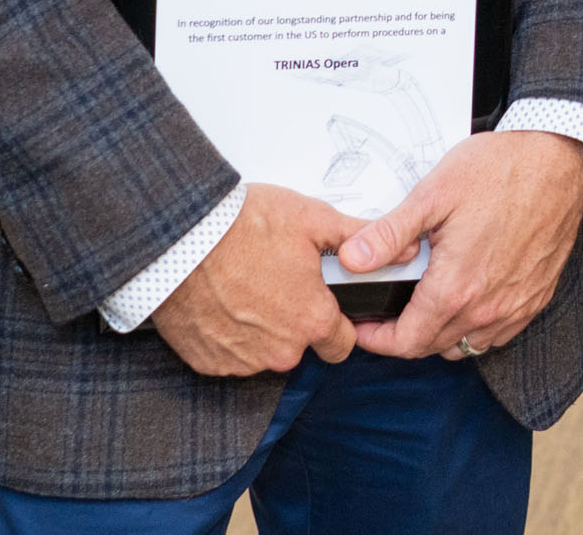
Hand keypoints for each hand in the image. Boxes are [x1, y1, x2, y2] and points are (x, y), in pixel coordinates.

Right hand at [152, 183, 363, 376]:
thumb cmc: (242, 227)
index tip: (326, 303)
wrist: (180, 239)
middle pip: (301, 346)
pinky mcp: (208, 363)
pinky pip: (230, 355)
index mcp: (311, 320)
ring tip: (248, 283)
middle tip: (280, 280)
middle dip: (296, 319)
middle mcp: (279, 351)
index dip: (338, 323)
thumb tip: (402, 245)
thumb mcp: (313, 219)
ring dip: (262, 328)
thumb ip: (358, 238)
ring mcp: (241, 362)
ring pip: (265, 352)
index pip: (342, 345)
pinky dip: (230, 334)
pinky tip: (224, 300)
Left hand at [341, 130, 582, 359]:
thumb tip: (351, 259)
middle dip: (404, 334)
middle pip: (432, 346)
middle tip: (388, 308)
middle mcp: (488, 308)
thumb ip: (391, 233)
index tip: (364, 326)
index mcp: (456, 288)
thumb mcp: (435, 193)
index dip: (378, 339)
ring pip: (465, 344)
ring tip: (425, 302)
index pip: (406, 342)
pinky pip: (497, 333)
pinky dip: (475, 327)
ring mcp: (515, 306)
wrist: (559, 158)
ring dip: (440, 333)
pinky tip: (468, 296)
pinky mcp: (536, 297)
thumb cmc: (501, 169)